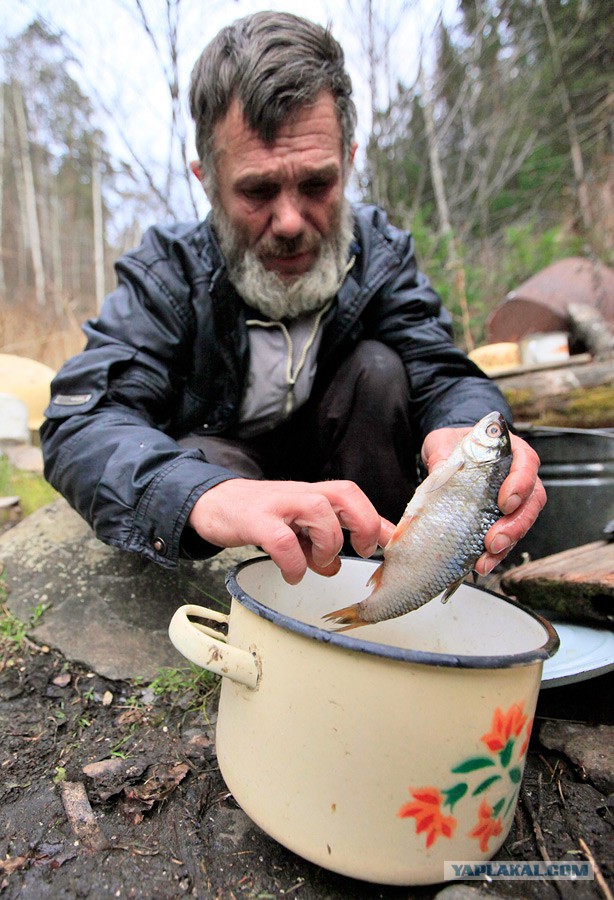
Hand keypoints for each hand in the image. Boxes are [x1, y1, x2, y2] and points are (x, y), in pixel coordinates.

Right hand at [188, 479, 388, 584]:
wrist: (212, 504)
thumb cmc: (257, 516)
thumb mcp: (294, 527)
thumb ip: (317, 541)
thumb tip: (338, 566)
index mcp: (312, 496)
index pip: (352, 497)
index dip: (376, 519)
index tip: (390, 544)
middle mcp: (299, 494)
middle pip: (344, 494)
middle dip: (363, 524)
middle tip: (360, 550)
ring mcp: (278, 504)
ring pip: (318, 510)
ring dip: (327, 543)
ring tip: (319, 563)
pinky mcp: (255, 519)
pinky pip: (282, 539)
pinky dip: (293, 562)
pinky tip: (292, 574)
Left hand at [421, 427, 545, 574]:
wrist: (447, 452)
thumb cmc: (453, 443)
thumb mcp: (442, 443)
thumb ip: (443, 457)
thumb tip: (439, 476)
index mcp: (512, 450)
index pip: (527, 464)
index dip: (521, 484)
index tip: (506, 502)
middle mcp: (519, 475)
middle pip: (531, 501)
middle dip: (515, 525)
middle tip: (495, 541)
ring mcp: (513, 499)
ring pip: (521, 523)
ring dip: (506, 545)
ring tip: (486, 560)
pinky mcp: (500, 518)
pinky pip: (506, 536)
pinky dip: (495, 553)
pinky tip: (481, 563)